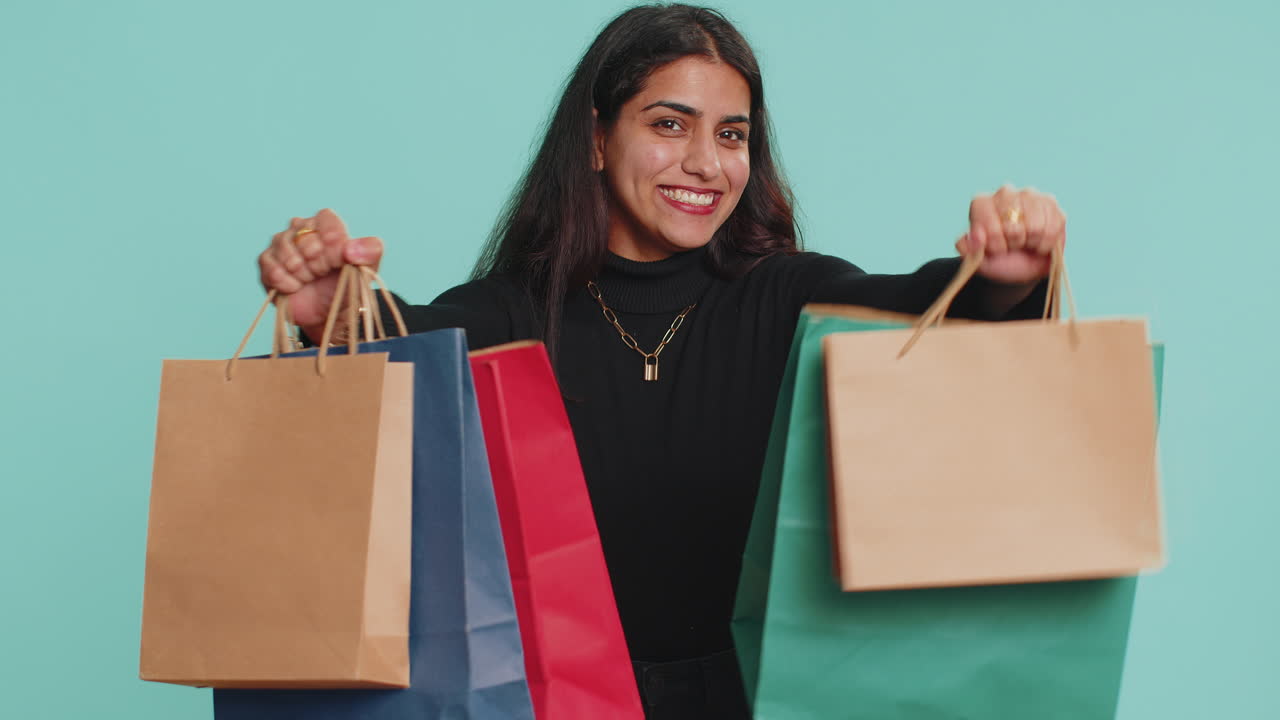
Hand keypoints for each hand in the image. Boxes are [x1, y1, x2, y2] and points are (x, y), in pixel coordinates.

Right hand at [257, 208, 383, 338]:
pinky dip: (286, 282)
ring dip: (300, 270)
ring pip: (284, 248)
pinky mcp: (267, 263)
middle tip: (322, 272)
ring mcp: (281, 245)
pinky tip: (295, 287)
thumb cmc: (348, 285)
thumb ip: (370, 251)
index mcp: (326, 225)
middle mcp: (301, 229)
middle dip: (317, 260)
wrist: (330, 313)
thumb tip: (350, 249)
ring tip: (309, 279)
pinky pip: (270, 266)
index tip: (338, 261)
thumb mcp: (367, 269)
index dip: (332, 242)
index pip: (325, 220)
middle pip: (303, 234)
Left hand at [957, 185, 1065, 285]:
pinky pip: (1052, 228)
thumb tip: (976, 236)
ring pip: (1035, 227)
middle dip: (1013, 243)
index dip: (994, 243)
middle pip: (1012, 226)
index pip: (988, 224)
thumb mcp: (978, 260)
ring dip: (1031, 242)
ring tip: (1026, 242)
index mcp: (982, 204)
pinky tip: (1039, 241)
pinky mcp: (1050, 203)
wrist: (1023, 266)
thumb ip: (969, 249)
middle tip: (1012, 245)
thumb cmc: (998, 260)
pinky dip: (1046, 243)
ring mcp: (1029, 195)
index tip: (995, 249)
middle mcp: (1005, 192)